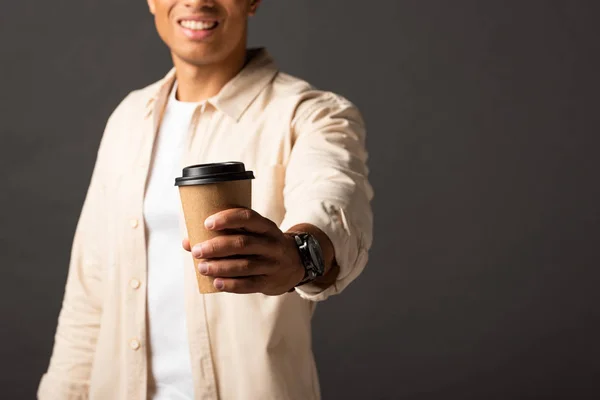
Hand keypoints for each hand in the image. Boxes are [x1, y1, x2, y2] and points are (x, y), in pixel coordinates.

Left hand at [182, 208, 304, 294]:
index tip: (207, 223)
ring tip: (202, 267)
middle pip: (243, 243)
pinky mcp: (270, 282)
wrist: (295, 264)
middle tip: (197, 250)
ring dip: (220, 267)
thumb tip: (187, 242)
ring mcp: (272, 264)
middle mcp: (272, 244)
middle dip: (216, 247)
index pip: (248, 218)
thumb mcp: (252, 234)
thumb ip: (224, 235)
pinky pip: (249, 284)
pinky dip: (231, 284)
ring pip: (245, 265)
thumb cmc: (262, 245)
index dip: (227, 219)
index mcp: (266, 227)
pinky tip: (216, 283)